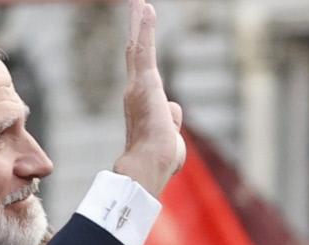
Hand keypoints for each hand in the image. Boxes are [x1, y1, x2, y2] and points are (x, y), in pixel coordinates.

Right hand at [111, 0, 185, 196]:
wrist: (150, 164)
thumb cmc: (160, 158)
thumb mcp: (170, 135)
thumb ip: (171, 118)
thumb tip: (174, 107)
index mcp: (142, 105)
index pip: (142, 74)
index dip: (141, 55)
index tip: (139, 39)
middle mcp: (135, 92)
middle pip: (136, 54)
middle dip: (137, 30)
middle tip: (138, 8)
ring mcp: (138, 85)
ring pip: (138, 47)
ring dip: (140, 23)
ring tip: (141, 3)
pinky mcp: (145, 81)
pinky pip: (144, 48)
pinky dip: (144, 27)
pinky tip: (145, 7)